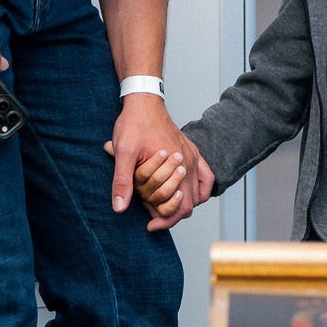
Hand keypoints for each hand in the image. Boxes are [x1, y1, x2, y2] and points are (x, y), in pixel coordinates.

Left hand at [105, 95, 214, 230]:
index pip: (179, 206)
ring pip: (199, 194)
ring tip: (163, 206)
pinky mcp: (193, 152)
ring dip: (183, 204)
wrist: (144, 101)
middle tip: (153, 217)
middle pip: (190, 204)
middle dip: (172, 215)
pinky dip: (199, 191)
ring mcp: (194, 157)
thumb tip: (119, 207)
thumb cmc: (134, 124)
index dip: (165, 221)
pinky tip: (185, 193)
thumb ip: (122, 181)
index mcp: (176, 164)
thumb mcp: (123, 152)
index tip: (150, 225)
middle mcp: (190, 162)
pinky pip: (206, 178)